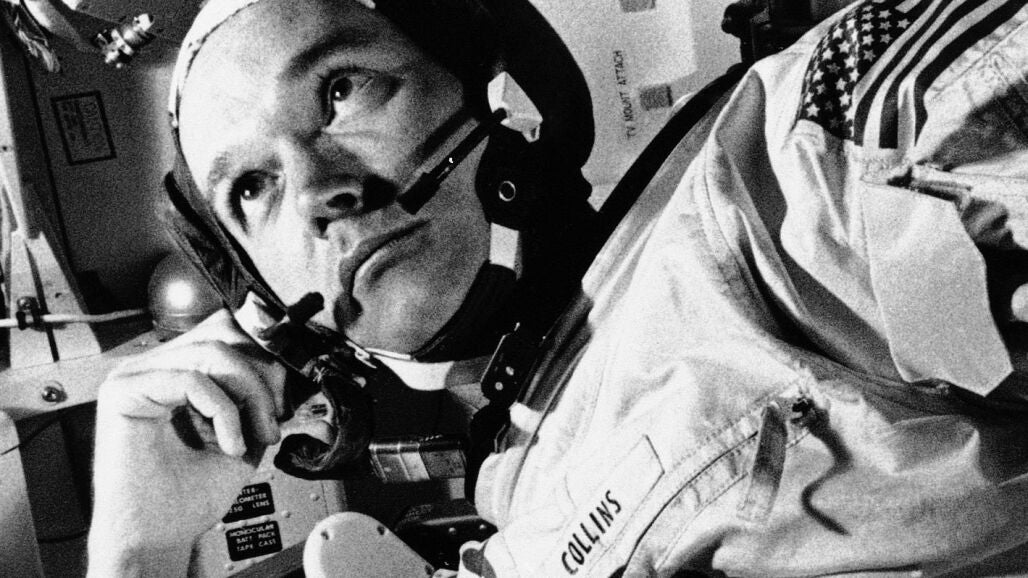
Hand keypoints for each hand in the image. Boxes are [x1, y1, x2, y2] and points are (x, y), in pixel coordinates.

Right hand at [87, 309, 286, 576]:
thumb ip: (259, 393)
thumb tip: (287, 363)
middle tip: (272, 419)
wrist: (159, 536)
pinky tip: (230, 445)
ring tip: (253, 437)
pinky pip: (190, 379)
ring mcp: (135, 373)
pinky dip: (223, 412)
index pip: (227, 330)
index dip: (264, 355)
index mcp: (179, 368)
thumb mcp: (245, 430)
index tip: (284, 398)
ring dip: (248, 395)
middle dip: (262, 375)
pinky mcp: (122, 391)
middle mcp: (155, 364)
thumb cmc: (192, 492)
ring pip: (212, 351)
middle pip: (223, 333)